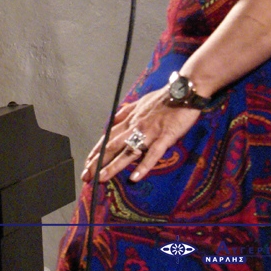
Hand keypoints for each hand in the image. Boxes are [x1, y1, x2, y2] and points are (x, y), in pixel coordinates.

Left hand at [80, 87, 201, 183]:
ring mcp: (149, 132)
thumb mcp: (140, 102)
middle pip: (112, 146)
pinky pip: (152, 154)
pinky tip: (134, 178)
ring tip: (101, 178)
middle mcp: (135, 126)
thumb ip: (127, 111)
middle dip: (97, 162)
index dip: (97, 150)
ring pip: (127, 151)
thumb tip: (114, 118)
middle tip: (86, 176)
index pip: (108, 137)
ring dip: (113, 166)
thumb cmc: (164, 97)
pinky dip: (143, 166)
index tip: (87, 162)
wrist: (184, 91)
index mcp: (130, 119)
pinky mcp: (165, 136)